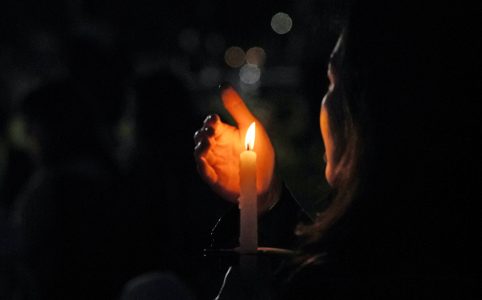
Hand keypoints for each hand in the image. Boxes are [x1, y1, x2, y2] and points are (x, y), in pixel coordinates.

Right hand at [194, 84, 277, 212]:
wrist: (267, 179)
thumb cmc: (260, 151)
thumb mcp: (251, 126)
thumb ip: (236, 107)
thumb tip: (223, 85)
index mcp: (224, 132)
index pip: (210, 123)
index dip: (210, 121)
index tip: (214, 120)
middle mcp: (216, 146)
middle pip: (200, 137)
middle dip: (203, 134)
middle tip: (210, 133)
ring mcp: (214, 162)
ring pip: (199, 153)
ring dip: (200, 148)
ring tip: (206, 145)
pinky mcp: (214, 178)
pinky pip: (204, 172)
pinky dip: (202, 167)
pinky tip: (204, 162)